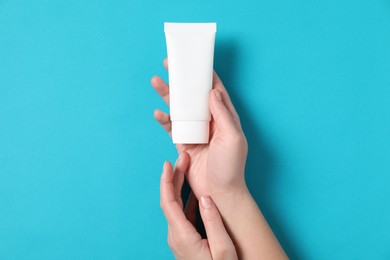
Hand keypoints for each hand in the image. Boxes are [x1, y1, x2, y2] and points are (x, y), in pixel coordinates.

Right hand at [151, 58, 247, 199]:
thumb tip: (213, 91)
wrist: (219, 192)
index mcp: (224, 117)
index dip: (205, 75)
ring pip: (180, 109)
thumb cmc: (230, 167)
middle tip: (169, 65)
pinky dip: (164, 120)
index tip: (195, 60)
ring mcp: (196, 131)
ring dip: (168, 96)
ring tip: (156, 82)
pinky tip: (158, 113)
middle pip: (193, 96)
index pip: (214, 90)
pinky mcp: (184, 142)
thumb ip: (223, 114)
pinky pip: (172, 127)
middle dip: (181, 81)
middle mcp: (210, 121)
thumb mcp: (232, 138)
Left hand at [160, 155, 237, 259]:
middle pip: (169, 201)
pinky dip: (185, 200)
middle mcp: (175, 236)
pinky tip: (194, 192)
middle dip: (173, 177)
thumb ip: (214, 222)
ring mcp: (178, 238)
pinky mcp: (184, 240)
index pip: (168, 202)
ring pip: (174, 207)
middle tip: (182, 159)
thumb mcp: (224, 250)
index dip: (166, 180)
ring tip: (187, 170)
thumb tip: (205, 198)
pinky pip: (181, 215)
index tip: (168, 164)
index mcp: (182, 235)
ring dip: (179, 187)